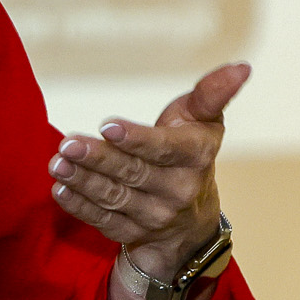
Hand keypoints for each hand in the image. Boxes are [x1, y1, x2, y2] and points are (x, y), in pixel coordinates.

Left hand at [47, 62, 249, 280]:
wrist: (191, 219)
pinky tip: (61, 188)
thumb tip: (242, 66)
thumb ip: (212, 93)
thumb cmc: (190, 151)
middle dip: (98, 158)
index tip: (107, 125)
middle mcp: (179, 191)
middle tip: (67, 143)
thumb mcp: (203, 120)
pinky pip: (103, 220)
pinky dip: (79, 205)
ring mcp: (155, 217)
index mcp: (196, 157)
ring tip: (57, 162)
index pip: (165, 148)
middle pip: (132, 173)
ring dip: (82, 180)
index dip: (137, 138)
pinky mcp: (132, 233)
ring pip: (114, 197)